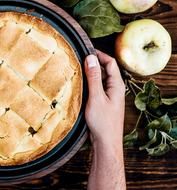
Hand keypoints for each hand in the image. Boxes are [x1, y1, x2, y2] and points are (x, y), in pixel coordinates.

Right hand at [84, 49, 125, 189]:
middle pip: (104, 70)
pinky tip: (78, 86)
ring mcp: (108, 96)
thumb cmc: (103, 121)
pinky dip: (88, 84)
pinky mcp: (102, 103)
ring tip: (75, 71)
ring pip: (99, 80)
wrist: (105, 141)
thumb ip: (93, 77)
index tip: (86, 50)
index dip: (99, 54)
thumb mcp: (96, 97)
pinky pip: (95, 89)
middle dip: (92, 63)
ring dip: (89, 74)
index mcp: (116, 85)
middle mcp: (114, 89)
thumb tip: (90, 58)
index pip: (110, 63)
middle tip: (77, 59)